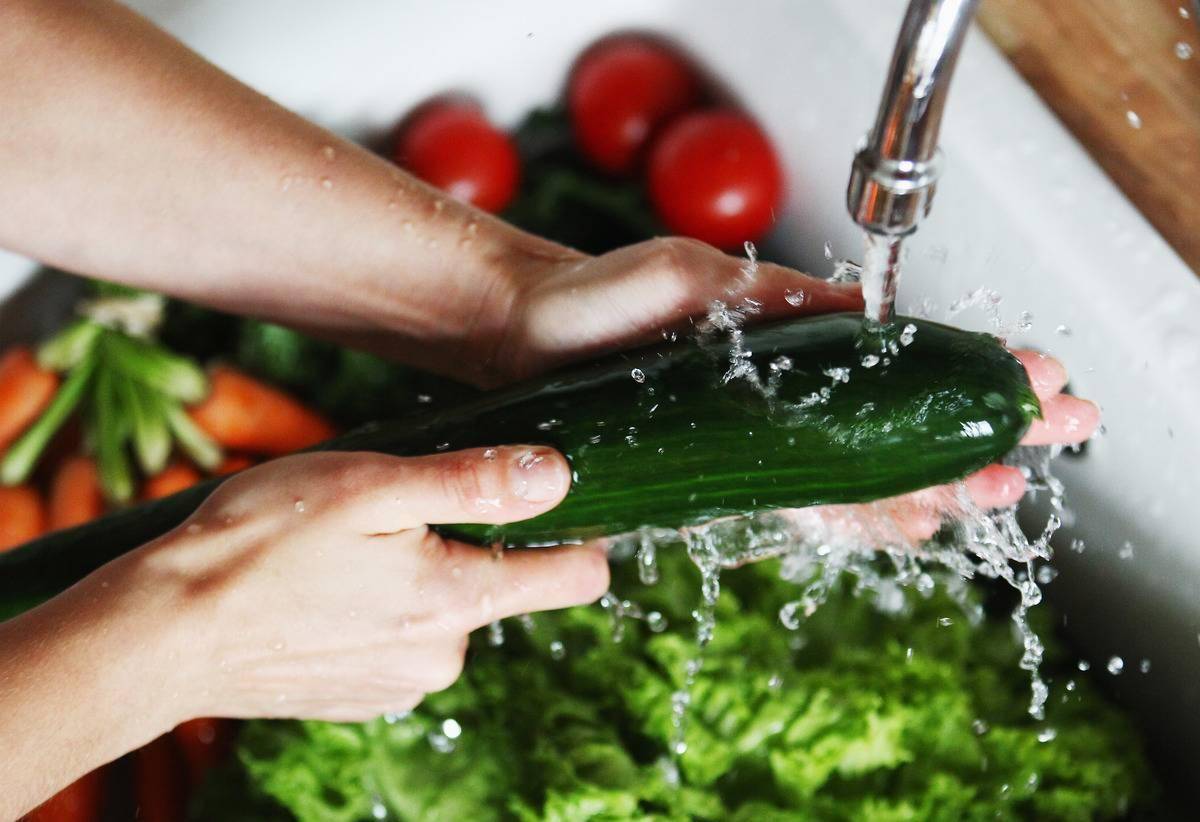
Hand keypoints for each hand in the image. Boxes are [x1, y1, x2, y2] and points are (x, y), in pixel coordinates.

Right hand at [144, 446, 607, 722]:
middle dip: (461, 541)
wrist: (162, 634)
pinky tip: (323, 588)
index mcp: (459, 601)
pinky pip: (399, 639)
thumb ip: (476, 482)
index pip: (575, 577)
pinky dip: (378, 608)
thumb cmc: (260, 545)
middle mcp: (444, 658)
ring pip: (443, 609)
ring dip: (413, 573)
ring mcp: (402, 685)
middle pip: (496, 583)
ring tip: (343, 551)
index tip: (563, 500)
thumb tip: (559, 475)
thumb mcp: (375, 486)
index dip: (580, 532)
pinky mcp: (363, 697)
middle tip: (389, 512)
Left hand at [499, 236, 1096, 541]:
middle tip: (1050, 440)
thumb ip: (780, 302)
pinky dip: (855, 517)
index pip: (895, 370)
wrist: (524, 337)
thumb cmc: (599, 298)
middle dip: (973, 437)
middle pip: (894, 432)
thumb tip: (865, 312)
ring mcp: (756, 447)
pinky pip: (800, 507)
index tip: (1034, 381)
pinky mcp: (719, 481)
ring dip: (932, 484)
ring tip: (995, 488)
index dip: (966, 379)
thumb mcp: (697, 280)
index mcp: (788, 346)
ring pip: (861, 479)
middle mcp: (781, 404)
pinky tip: (907, 523)